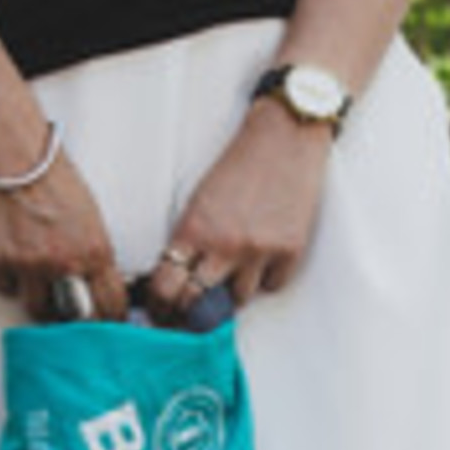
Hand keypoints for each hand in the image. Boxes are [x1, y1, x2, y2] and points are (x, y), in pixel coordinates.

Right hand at [0, 142, 128, 321]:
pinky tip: (11, 252)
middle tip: (69, 309)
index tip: (103, 322)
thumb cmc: (48, 173)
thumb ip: (94, 254)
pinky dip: (9, 278)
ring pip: (38, 310)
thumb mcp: (89, 215)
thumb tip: (92, 283)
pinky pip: (6, 288)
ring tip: (36, 276)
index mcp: (95, 250)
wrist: (9, 149)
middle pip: (76, 319)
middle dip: (75, 318)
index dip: (107, 319)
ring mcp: (29, 265)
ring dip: (39, 300)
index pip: (111, 306)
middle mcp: (64, 262)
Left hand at [146, 99, 334, 316]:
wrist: (284, 138)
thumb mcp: (198, 200)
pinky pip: (272, 286)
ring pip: (237, 301)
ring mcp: (259, 251)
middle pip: (196, 304)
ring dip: (233, 292)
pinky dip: (267, 277)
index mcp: (194, 229)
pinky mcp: (289, 251)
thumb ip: (188, 241)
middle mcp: (224, 245)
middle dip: (190, 311)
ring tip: (236, 270)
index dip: (160, 305)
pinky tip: (265, 256)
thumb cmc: (239, 166)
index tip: (161, 310)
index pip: (165, 287)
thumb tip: (177, 280)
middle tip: (192, 309)